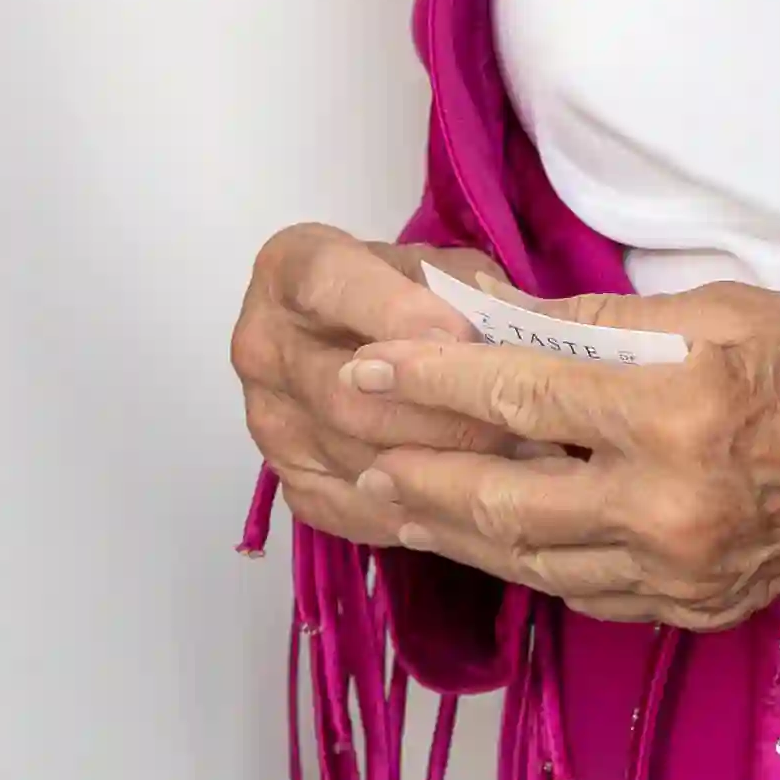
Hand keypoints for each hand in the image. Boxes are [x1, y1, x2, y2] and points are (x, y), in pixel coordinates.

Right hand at [225, 223, 533, 548]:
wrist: (352, 333)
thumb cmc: (402, 290)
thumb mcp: (435, 265)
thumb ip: (466, 291)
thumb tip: (515, 335)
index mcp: (290, 269)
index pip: (335, 290)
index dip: (403, 317)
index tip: (469, 340)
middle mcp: (262, 345)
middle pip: (347, 398)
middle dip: (440, 417)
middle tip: (517, 427)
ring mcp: (268, 420)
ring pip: (355, 462)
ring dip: (441, 475)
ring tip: (515, 471)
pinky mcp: (287, 479)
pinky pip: (352, 511)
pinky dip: (415, 515)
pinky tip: (472, 508)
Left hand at [310, 270, 779, 628]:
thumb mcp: (725, 310)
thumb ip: (605, 326)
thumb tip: (502, 321)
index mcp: (680, 413)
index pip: (521, 392)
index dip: (432, 377)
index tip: (368, 363)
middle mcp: (671, 505)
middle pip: (506, 496)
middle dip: (419, 472)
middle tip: (355, 445)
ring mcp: (681, 570)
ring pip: (532, 557)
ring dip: (453, 528)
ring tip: (391, 495)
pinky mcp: (692, 607)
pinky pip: (583, 591)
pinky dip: (523, 562)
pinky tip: (484, 537)